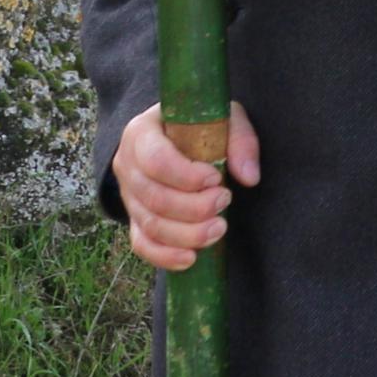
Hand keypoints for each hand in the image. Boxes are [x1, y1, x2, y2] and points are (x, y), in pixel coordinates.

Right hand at [116, 103, 257, 271]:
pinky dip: (164, 256)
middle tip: (225, 201)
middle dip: (193, 208)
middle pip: (154, 198)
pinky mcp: (135, 218)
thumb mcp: (224, 118)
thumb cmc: (201, 124)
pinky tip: (191, 258)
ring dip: (187, 234)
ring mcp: (128, 195)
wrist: (178, 135)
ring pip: (150, 225)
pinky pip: (141, 244)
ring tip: (219, 229)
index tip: (216, 179)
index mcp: (141, 133)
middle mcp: (127, 164)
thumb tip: (249, 177)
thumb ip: (240, 140)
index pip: (155, 160)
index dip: (186, 176)